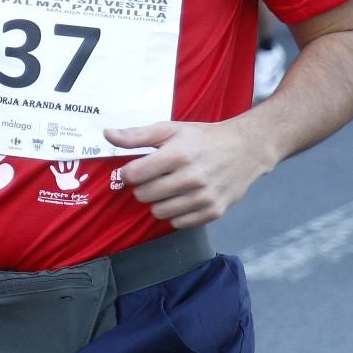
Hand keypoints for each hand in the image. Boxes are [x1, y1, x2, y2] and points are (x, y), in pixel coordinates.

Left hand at [103, 119, 273, 230]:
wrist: (246, 149)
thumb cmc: (203, 138)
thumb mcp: (170, 129)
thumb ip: (137, 135)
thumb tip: (107, 135)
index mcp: (178, 154)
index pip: (134, 175)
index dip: (129, 173)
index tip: (136, 169)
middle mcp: (192, 178)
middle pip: (144, 196)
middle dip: (143, 187)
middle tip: (155, 177)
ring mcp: (204, 197)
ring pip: (159, 212)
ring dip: (158, 202)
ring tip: (169, 188)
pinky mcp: (214, 212)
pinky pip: (178, 223)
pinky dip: (175, 213)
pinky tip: (183, 198)